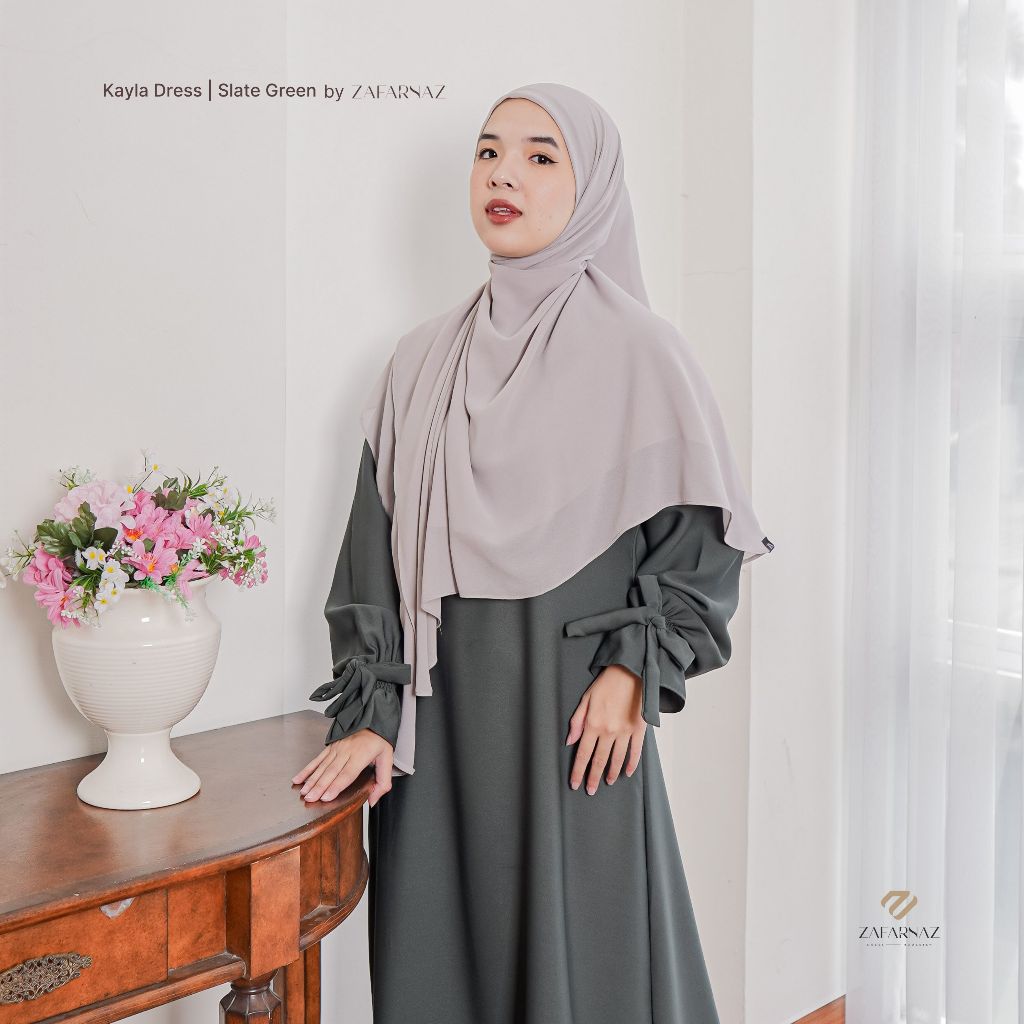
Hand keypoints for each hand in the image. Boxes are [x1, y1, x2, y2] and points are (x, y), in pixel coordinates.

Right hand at [291, 728, 394, 806]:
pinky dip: (307, 769)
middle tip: (310, 799)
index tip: (326, 797)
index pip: (347, 773)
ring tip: (303, 792)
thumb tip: (372, 801)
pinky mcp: (331, 747)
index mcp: (361, 755)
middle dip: (320, 786)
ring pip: (322, 766)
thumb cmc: (379, 740)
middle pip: (331, 771)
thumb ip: (383, 781)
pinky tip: (298, 779)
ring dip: (311, 780)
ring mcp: (337, 748)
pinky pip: (317, 759)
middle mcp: (347, 751)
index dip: (336, 786)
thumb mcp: (388, 758)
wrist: (372, 717)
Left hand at [565, 664, 644, 794]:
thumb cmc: (605, 684)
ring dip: (611, 772)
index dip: (578, 771)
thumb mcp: (585, 699)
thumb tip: (570, 741)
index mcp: (593, 724)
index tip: (575, 784)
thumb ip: (577, 721)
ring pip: (617, 759)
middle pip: (599, 760)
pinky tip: (627, 772)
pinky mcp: (639, 730)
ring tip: (607, 781)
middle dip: (593, 777)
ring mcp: (625, 732)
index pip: (583, 754)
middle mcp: (608, 731)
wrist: (630, 672)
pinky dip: (632, 764)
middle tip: (590, 790)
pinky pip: (635, 751)